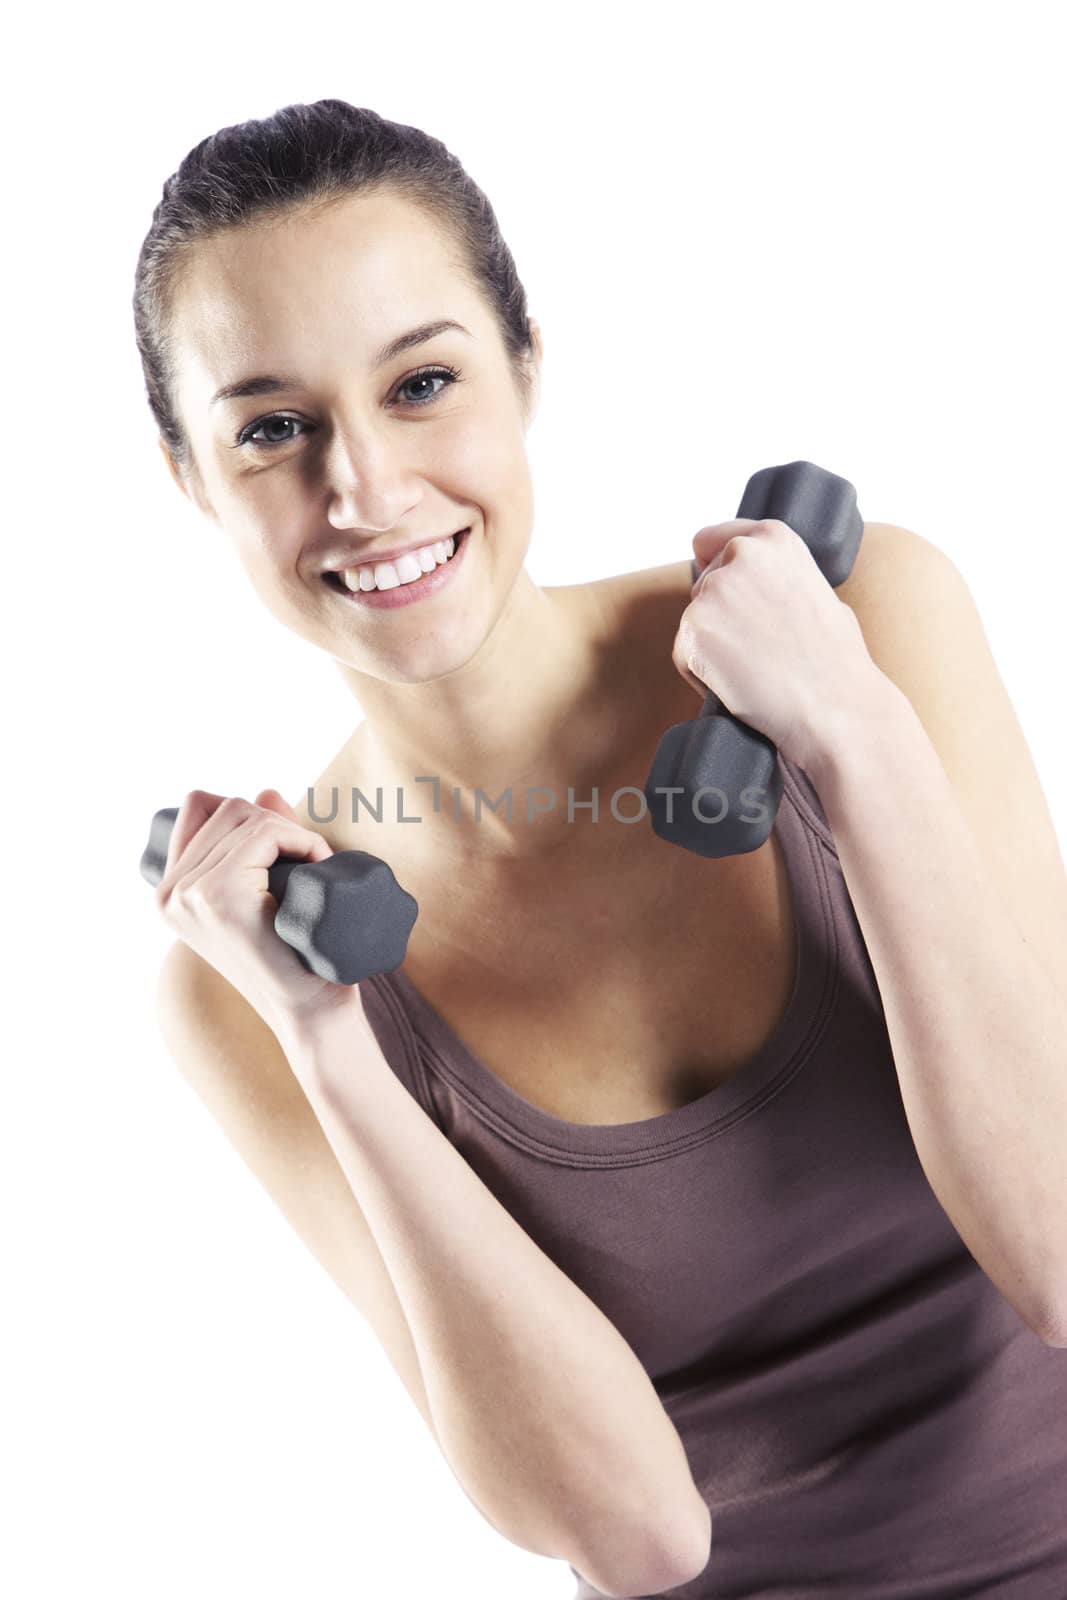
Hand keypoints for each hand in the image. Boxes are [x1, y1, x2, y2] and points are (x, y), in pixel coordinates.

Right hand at [153, 788, 359, 1034]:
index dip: (248, 814)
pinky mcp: (220, 895)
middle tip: (307, 863)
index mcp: (170, 892)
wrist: (311, 1013)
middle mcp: (170, 893)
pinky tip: (315, 866)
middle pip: (227, 807)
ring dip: (292, 832)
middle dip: (275, 823)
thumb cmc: (295, 958)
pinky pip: (265, 833)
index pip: (198, 806)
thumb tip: (266, 790)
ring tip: (312, 869)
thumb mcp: (267, 893)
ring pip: (248, 816)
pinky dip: (300, 839)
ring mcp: (190, 894)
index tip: (280, 849)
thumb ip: (261, 842)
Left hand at [674, 517, 880, 767]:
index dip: (713, 570)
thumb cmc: (837, 661)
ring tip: (755, 670)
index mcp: (773, 537)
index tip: (727, 597)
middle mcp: (740, 554)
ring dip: (711, 647)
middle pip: (700, 585)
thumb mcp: (820, 593)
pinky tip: (739, 685)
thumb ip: (780, 577)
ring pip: (692, 622)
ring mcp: (713, 591)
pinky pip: (684, 656)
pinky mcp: (692, 630)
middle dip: (718, 615)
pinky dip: (702, 675)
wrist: (836, 706)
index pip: (709, 540)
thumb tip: (757, 584)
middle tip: (757, 649)